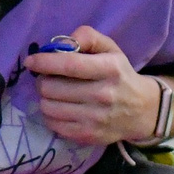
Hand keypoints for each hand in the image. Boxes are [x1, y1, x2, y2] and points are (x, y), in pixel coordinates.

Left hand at [25, 27, 159, 146]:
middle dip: (43, 80)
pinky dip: (50, 114)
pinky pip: (53, 124)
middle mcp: (103, 95)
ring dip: (45, 98)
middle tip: (48, 79)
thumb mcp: (111, 49)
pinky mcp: (87, 135)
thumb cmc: (120, 75)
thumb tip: (61, 43)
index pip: (69, 65)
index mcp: (110, 69)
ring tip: (55, 94)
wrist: (141, 110)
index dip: (44, 62)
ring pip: (48, 107)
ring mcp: (95, 118)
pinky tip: (60, 108)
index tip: (31, 61)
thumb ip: (88, 37)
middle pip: (52, 88)